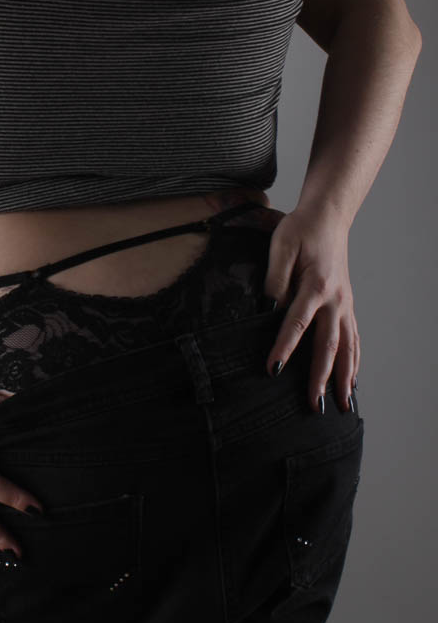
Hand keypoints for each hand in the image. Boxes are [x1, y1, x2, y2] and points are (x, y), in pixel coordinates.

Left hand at [263, 202, 359, 412]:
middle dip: (320, 377)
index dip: (284, 348)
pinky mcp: (347, 304)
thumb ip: (275, 279)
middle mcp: (335, 299)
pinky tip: (351, 381)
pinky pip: (354, 339)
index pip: (297, 323)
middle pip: (328, 344)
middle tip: (313, 406)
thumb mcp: (280, 246)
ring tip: (341, 405)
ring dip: (343, 377)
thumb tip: (269, 308)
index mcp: (316, 285)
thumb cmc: (301, 230)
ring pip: (347, 347)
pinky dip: (354, 362)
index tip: (273, 370)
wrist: (328, 216)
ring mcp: (345, 304)